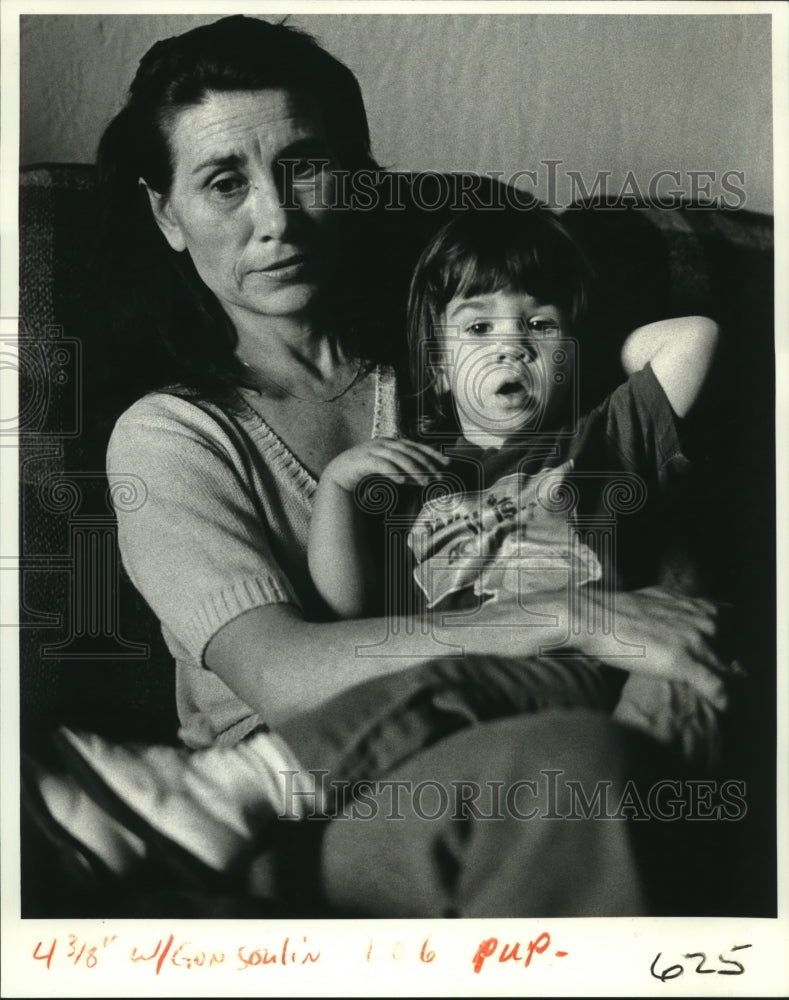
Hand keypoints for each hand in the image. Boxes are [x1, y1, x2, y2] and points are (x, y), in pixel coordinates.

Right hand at [321, 438, 449, 492]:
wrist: (340, 473)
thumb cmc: (367, 472)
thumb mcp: (390, 471)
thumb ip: (406, 472)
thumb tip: (425, 478)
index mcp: (392, 443)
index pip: (416, 446)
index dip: (432, 454)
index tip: (447, 463)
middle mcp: (384, 443)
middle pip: (410, 452)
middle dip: (426, 464)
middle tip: (438, 476)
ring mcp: (373, 450)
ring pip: (398, 458)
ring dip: (413, 470)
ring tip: (424, 482)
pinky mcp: (363, 460)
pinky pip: (381, 465)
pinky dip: (393, 472)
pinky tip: (403, 482)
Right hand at [587, 586, 736, 706]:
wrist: (595, 617)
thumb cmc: (617, 611)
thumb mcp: (655, 599)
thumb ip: (676, 608)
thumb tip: (679, 614)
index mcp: (696, 606)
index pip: (730, 625)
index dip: (728, 644)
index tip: (721, 658)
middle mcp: (702, 621)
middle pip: (735, 649)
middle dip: (731, 664)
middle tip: (720, 679)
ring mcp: (694, 641)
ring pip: (730, 669)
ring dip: (729, 683)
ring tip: (720, 697)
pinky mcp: (683, 662)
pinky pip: (716, 687)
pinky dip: (722, 699)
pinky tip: (721, 707)